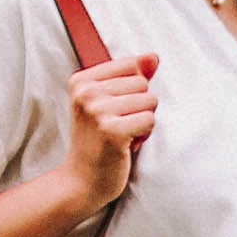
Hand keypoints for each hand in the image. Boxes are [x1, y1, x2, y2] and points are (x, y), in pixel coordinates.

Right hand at [64, 51, 157, 214]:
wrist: (83, 180)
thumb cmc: (98, 141)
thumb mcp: (108, 103)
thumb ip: (131, 76)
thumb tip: (154, 57)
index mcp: (82, 81)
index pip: (130, 65)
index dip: (134, 89)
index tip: (116, 109)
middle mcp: (86, 92)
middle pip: (142, 83)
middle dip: (140, 106)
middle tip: (120, 126)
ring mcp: (97, 111)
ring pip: (149, 101)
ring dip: (144, 121)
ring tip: (124, 135)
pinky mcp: (111, 131)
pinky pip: (149, 120)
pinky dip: (144, 135)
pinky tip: (127, 145)